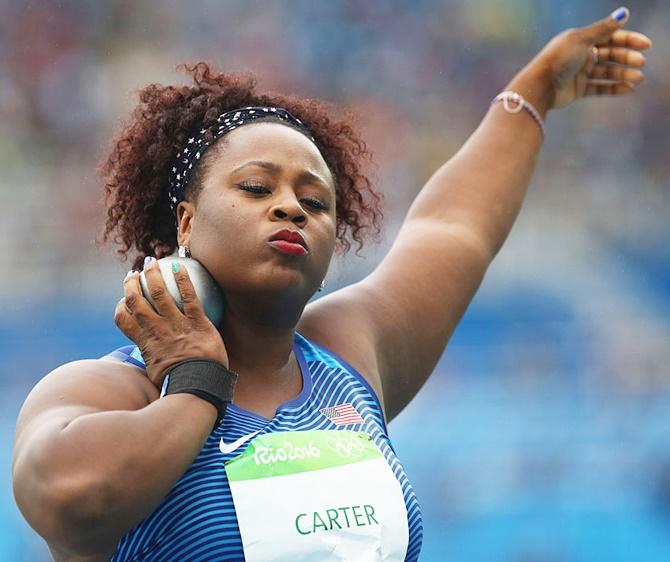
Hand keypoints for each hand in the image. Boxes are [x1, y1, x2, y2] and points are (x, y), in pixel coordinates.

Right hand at [114, 258, 228, 389]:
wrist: (199, 388)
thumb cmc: (179, 386)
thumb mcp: (155, 376)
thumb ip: (152, 363)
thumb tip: (151, 365)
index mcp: (144, 343)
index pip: (124, 319)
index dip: (121, 306)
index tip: (123, 299)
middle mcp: (157, 330)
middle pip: (136, 301)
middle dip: (131, 283)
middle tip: (133, 273)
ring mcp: (176, 325)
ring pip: (159, 293)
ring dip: (153, 274)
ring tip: (151, 262)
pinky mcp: (197, 322)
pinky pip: (189, 296)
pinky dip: (182, 279)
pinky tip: (179, 266)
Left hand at [529, 7, 651, 109]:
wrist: (540, 86)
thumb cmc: (558, 59)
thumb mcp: (581, 40)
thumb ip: (603, 28)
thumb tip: (625, 13)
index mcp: (581, 40)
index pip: (610, 37)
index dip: (629, 40)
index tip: (645, 45)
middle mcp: (581, 55)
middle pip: (610, 55)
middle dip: (627, 59)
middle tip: (641, 64)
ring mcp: (579, 73)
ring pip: (606, 72)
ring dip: (623, 74)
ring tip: (638, 78)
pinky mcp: (577, 89)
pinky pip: (599, 88)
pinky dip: (613, 88)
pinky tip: (628, 89)